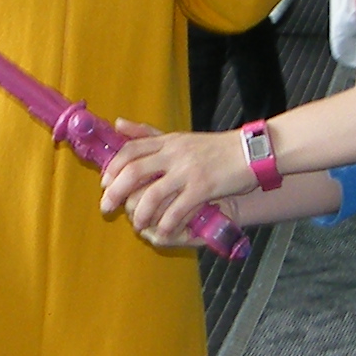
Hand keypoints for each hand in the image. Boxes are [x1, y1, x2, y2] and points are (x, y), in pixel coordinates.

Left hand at [100, 124, 248, 245]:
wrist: (251, 152)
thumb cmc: (216, 148)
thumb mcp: (179, 137)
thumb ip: (148, 134)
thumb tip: (117, 124)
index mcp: (168, 141)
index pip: (130, 150)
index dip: (113, 167)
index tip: (104, 183)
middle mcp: (174, 154)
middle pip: (134, 172)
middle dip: (115, 192)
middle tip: (107, 208)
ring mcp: (188, 171)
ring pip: (152, 194)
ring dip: (140, 213)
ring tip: (137, 225)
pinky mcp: (203, 187)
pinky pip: (177, 209)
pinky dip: (167, 224)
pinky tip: (164, 232)